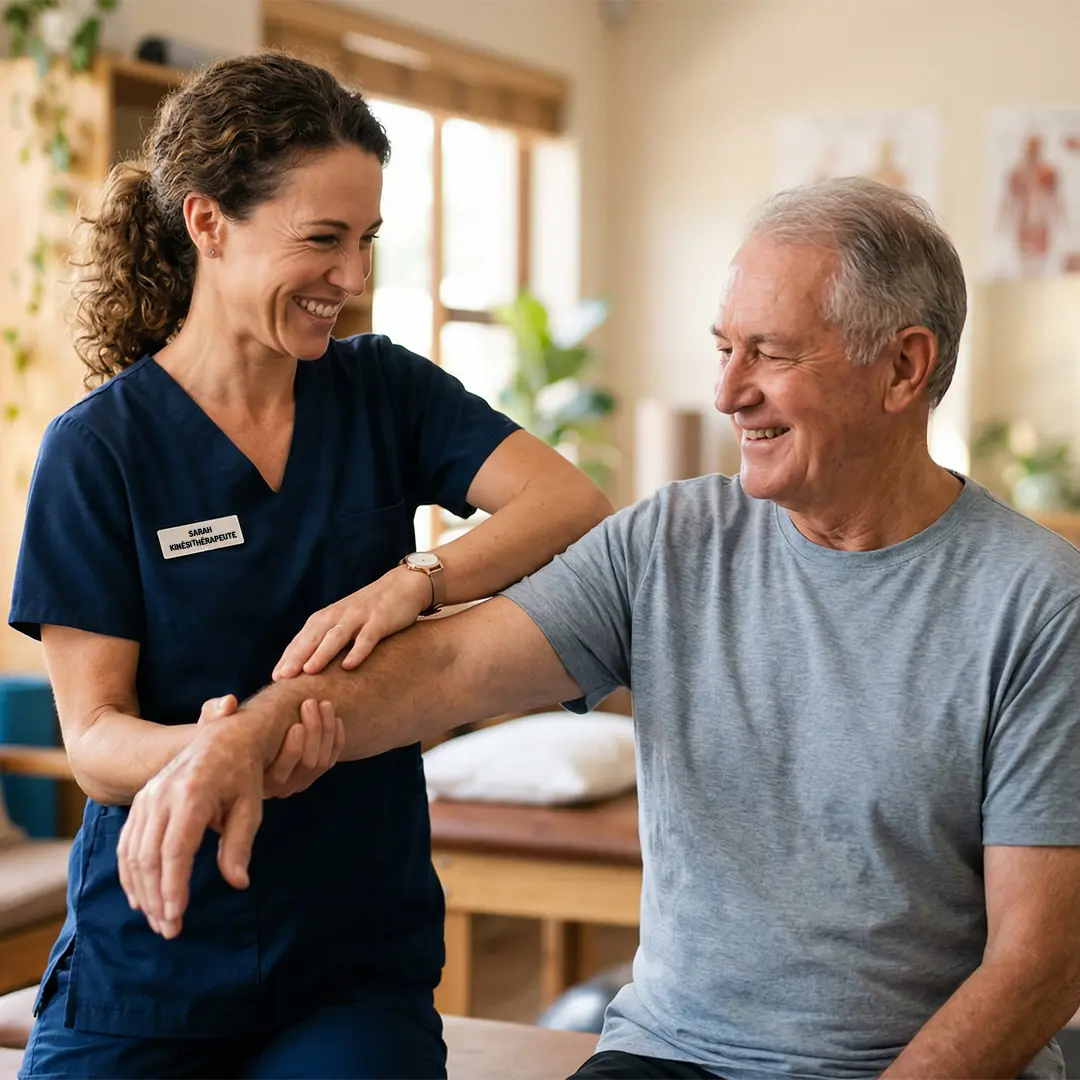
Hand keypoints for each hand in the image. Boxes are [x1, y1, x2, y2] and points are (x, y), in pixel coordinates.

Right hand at [117, 713, 265, 938]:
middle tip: (170, 929)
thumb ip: (239, 845)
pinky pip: (127, 843)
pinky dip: (130, 874)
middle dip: (157, 898)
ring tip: (158, 920)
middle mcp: (163, 795)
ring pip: (133, 853)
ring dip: (142, 891)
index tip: (178, 916)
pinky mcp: (141, 801)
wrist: (224, 737)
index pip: (175, 850)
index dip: (173, 887)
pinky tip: (141, 897)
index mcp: (193, 794)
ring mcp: (148, 797)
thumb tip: (238, 883)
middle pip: (149, 857)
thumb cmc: (243, 774)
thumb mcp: (250, 807)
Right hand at [199, 694, 343, 797]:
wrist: (230, 742)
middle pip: (306, 766)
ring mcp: (294, 782)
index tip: (296, 724)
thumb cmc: (216, 733)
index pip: (281, 774)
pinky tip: (335, 717)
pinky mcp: (307, 772)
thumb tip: (229, 703)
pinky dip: (336, 739)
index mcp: (251, 782)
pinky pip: (329, 760)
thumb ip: (215, 711)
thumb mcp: (211, 722)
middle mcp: (275, 789)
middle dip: (314, 732)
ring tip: (324, 703)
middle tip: (312, 702)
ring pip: (321, 763)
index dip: (292, 750)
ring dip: (327, 731)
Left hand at [272, 564, 431, 678]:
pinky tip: (349, 666)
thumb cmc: (371, 609)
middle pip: (314, 637)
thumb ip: (328, 638)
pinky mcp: (380, 621)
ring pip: (337, 636)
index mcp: (327, 617)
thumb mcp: (345, 621)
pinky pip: (367, 637)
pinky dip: (357, 651)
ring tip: (309, 671)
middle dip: (297, 656)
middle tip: (282, 677)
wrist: (403, 585)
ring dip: (322, 653)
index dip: (289, 656)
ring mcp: (359, 617)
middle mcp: (339, 615)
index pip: (303, 638)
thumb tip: (309, 668)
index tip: (275, 677)